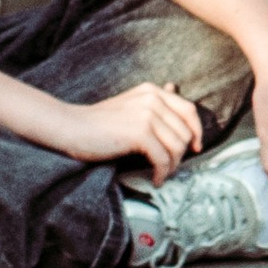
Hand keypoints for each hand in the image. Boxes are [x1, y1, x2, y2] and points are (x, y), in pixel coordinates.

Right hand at [54, 82, 206, 179]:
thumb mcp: (130, 105)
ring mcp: (147, 115)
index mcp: (152, 91)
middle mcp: (153, 99)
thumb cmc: (98, 122)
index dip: (197, 131)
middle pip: (185, 132)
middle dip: (182, 153)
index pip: (189, 110)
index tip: (196, 148)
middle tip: (171, 167)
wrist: (70, 127)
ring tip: (161, 174)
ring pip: (177, 147)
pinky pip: (163, 159)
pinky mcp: (140, 133)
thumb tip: (174, 88)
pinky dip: (162, 173)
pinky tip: (155, 179)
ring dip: (172, 166)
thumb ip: (153, 101)